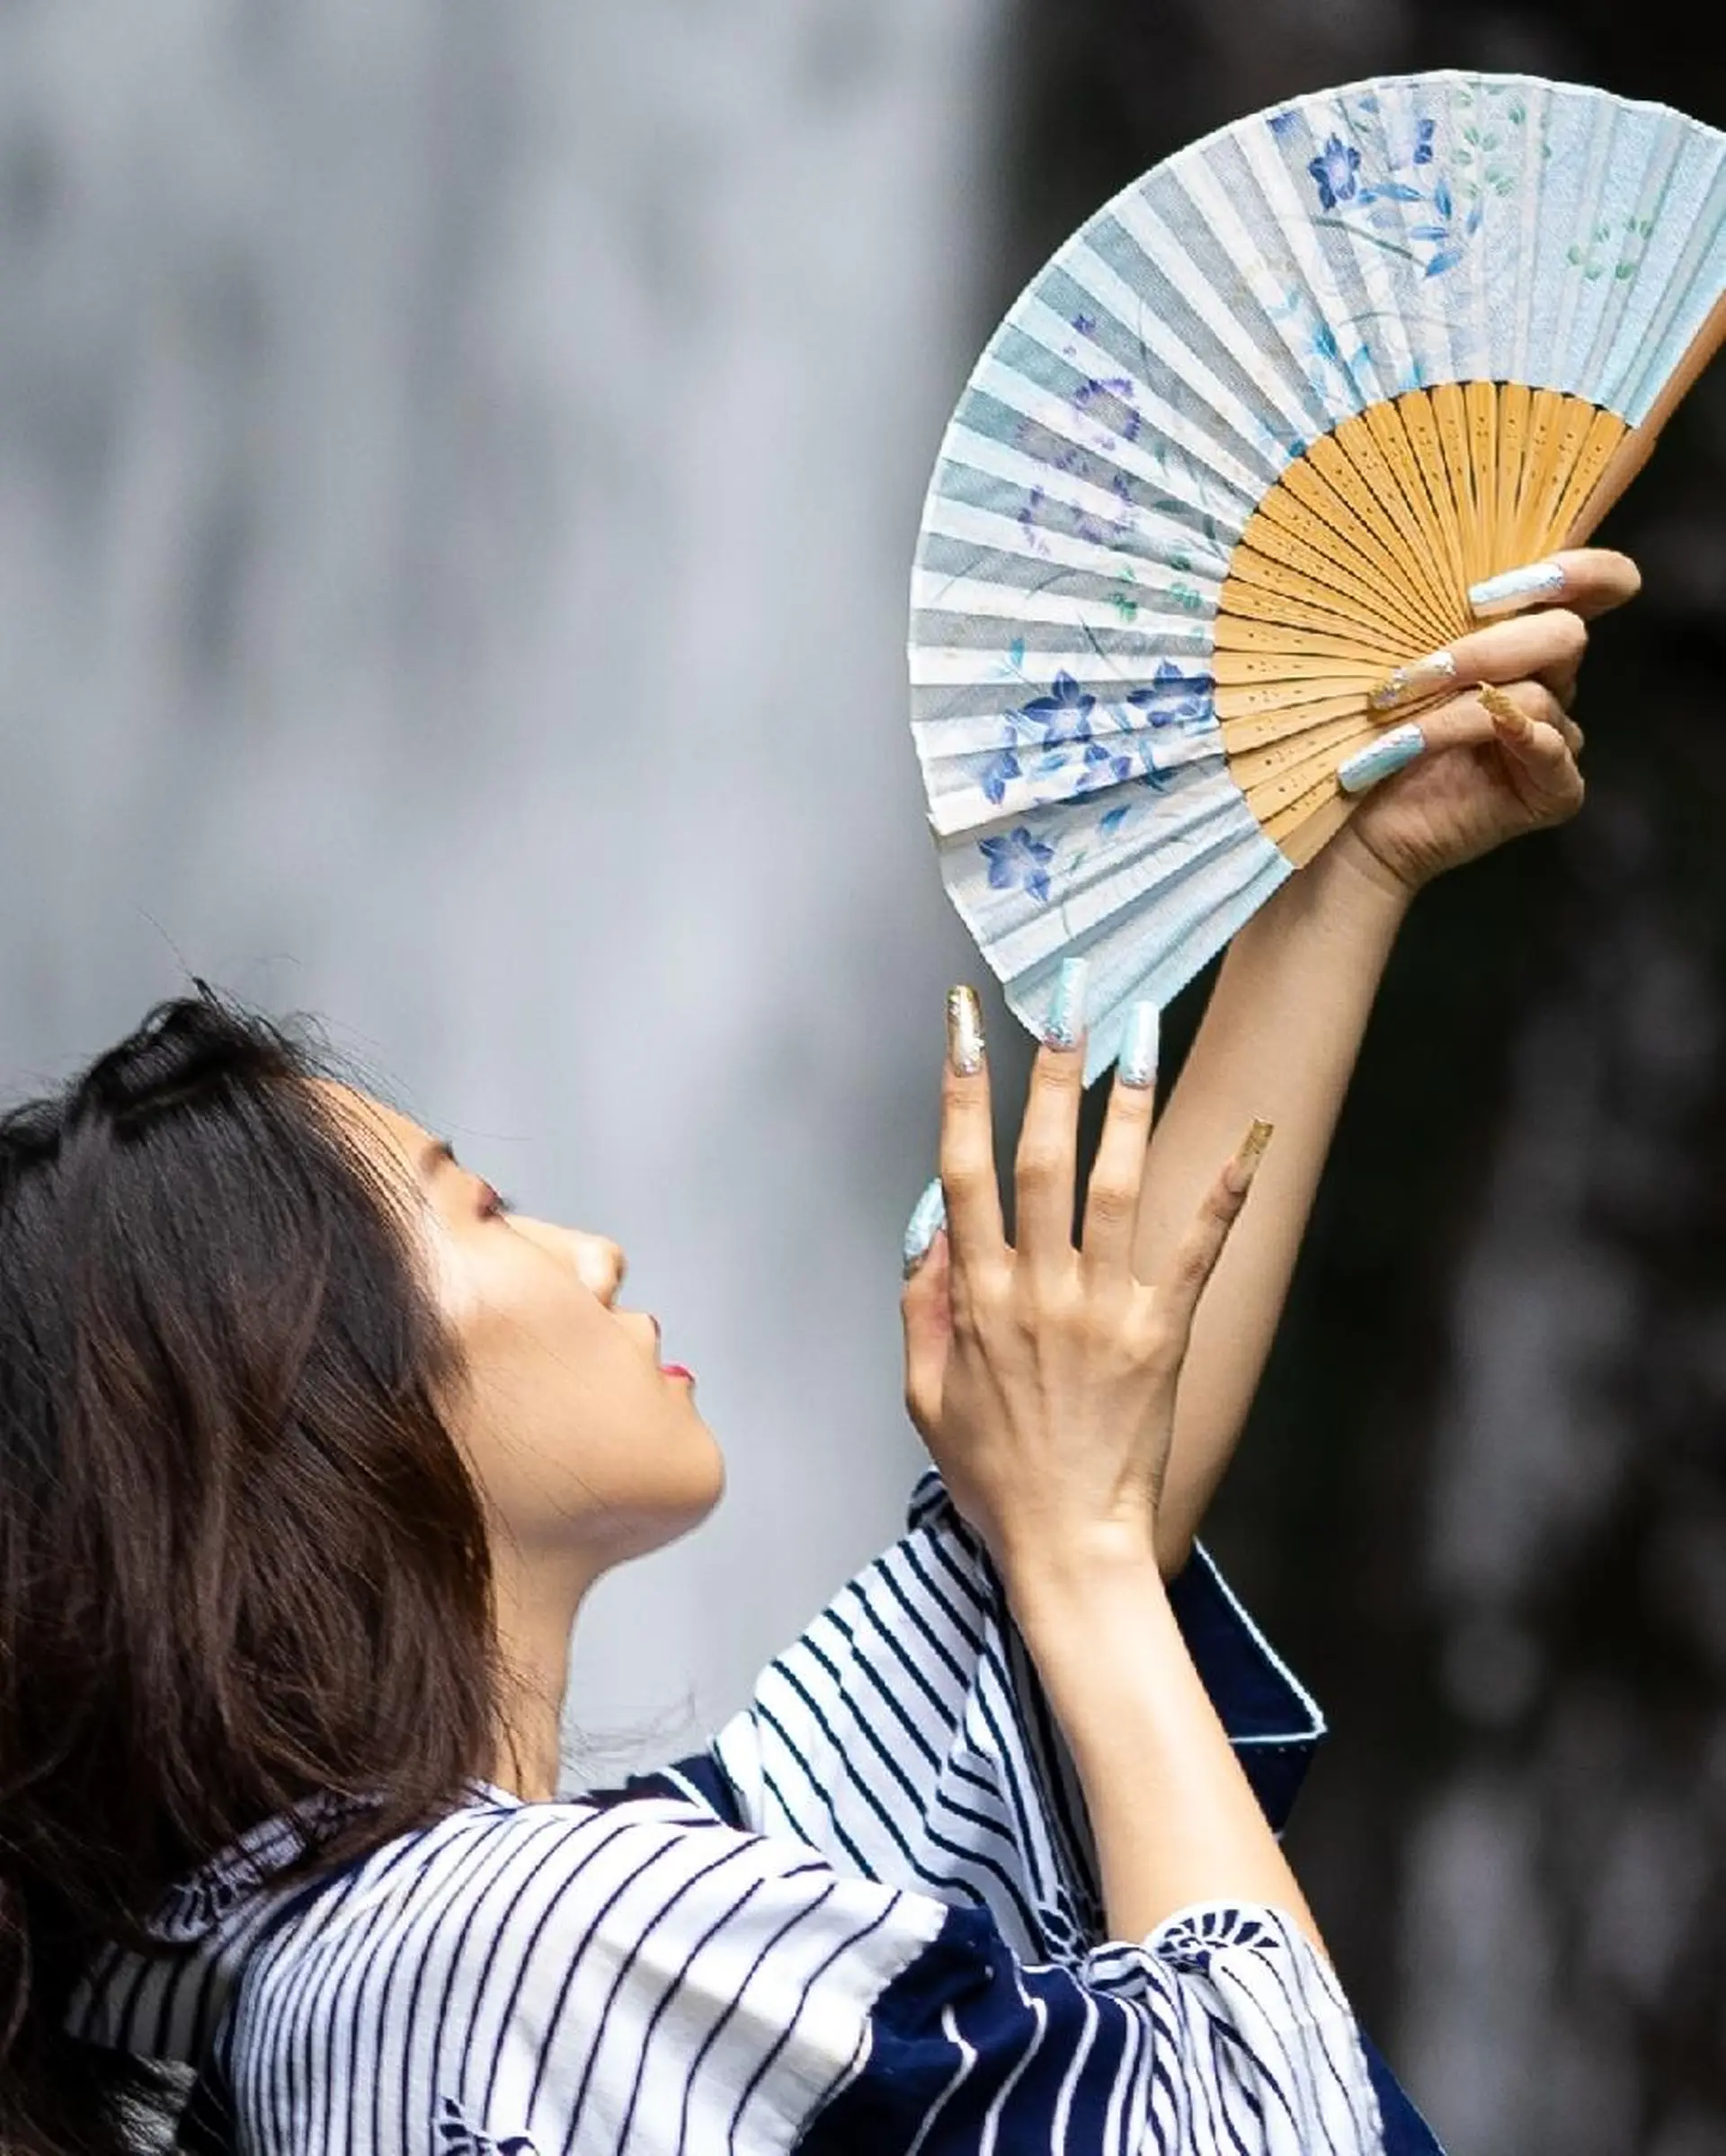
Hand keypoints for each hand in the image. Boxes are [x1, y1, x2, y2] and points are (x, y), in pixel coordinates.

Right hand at [900, 984, 1266, 1582]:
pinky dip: (1222, 1190)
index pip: (961, 1168)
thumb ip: (922, 1301)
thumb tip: (928, 1216)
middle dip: (1051, 1066)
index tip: (962, 1021)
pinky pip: (1197, 1251)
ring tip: (1140, 1024)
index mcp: (977, 1298)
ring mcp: (1104, 1311)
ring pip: (1117, 1185)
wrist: (1066, 1547)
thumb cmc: (992, 1475)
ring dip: (1128, 1100)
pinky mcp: (1164, 1336)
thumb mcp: (923, 1394)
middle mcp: (1038, 1290)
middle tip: (1065, 990)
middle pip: (1043, 1157)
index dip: (960, 1088)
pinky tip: (1249, 1132)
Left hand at [1332, 547, 1639, 896]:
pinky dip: (1521, 740)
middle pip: (1564, 635)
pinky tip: (1480, 734)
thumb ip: (1436, 614)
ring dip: (1455, 709)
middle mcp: (1548, 679)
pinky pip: (1555, 753)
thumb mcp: (1398, 656)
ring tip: (1391, 722)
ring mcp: (1554, 735)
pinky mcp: (1553, 788)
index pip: (1598, 583)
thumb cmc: (1369, 727)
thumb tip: (1432, 558)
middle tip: (1410, 675)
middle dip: (1483, 650)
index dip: (1575, 571)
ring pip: (1538, 696)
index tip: (1486, 593)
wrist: (1354, 817)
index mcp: (1523, 634)